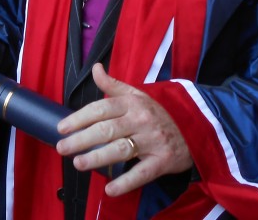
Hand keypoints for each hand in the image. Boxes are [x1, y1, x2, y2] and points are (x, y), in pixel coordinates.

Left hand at [55, 64, 192, 196]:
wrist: (195, 129)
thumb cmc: (158, 113)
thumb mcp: (137, 95)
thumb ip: (113, 85)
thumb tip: (95, 68)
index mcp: (132, 103)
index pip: (100, 109)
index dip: (79, 118)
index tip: (62, 128)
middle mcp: (141, 120)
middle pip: (106, 130)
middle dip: (81, 139)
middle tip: (62, 148)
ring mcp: (152, 141)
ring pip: (120, 150)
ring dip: (97, 158)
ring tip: (78, 163)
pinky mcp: (162, 161)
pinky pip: (141, 173)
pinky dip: (125, 182)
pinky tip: (110, 189)